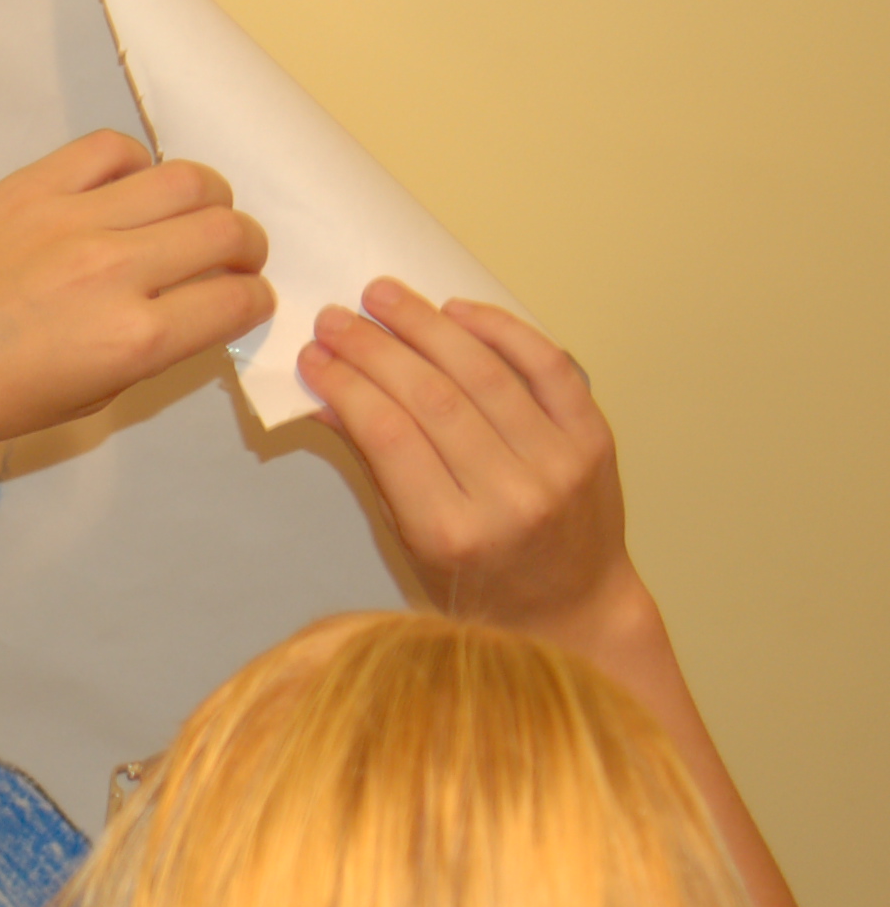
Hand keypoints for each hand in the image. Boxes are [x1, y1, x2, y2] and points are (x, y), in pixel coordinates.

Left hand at [0, 129, 272, 454]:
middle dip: (244, 249)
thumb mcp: (83, 401)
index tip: (244, 301)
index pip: (237, 302)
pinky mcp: (34, 185)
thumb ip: (146, 354)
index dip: (254, 302)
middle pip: (226, 232)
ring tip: (191, 217)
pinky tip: (126, 191)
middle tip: (230, 258)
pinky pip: (114, 149)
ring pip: (186, 180)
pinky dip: (136, 165)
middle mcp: (118, 272)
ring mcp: (75, 220)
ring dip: (207, 199)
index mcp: (134, 340)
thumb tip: (187, 315)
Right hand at [299, 278, 633, 631]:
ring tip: (385, 296)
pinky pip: (548, 366)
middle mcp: (509, 496)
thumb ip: (379, 471)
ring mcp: (558, 463)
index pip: (388, 435)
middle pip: (431, 396)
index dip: (347, 384)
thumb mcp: (413, 545)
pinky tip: (457, 310)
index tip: (315, 355)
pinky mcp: (593, 438)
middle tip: (337, 318)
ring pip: (484, 372)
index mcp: (451, 532)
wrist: (574, 609)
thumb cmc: (480, 589)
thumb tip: (333, 398)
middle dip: (375, 348)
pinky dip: (500, 330)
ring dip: (427, 325)